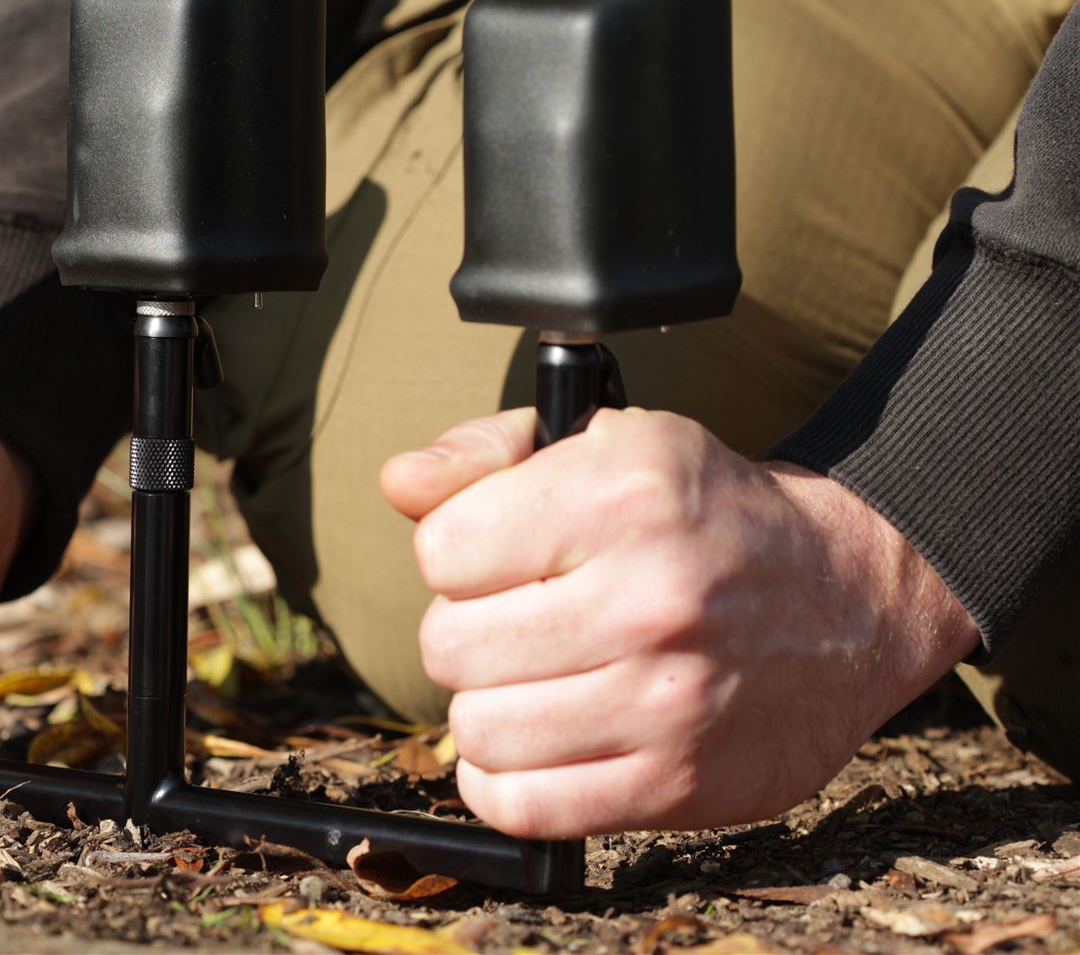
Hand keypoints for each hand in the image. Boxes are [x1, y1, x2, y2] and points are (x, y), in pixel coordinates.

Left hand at [380, 407, 977, 837]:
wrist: (849, 596)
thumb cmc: (701, 513)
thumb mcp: (607, 442)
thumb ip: (487, 453)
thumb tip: (399, 483)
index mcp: (623, 496)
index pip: (442, 549)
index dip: (457, 552)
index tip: (500, 555)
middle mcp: (649, 600)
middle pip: (449, 644)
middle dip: (466, 630)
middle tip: (520, 620)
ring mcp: (668, 702)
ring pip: (478, 729)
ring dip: (488, 706)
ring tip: (538, 678)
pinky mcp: (680, 786)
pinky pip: (524, 808)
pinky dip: (505, 782)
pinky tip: (537, 741)